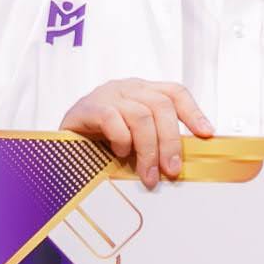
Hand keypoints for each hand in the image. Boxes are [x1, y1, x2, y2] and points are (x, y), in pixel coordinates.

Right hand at [60, 80, 213, 187]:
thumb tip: (180, 164)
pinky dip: (122, 140)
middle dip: (171, 141)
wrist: (58, 144)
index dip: (193, 112)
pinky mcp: (87, 107)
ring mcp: (107, 95)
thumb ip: (154, 142)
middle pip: (161, 106)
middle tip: (171, 171)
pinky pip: (113, 119)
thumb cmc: (99, 143)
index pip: (175, 92)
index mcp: (142, 92)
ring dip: (149, 150)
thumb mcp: (133, 139)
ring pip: (141, 115)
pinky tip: (120, 153)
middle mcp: (127, 88)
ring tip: (148, 175)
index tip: (205, 134)